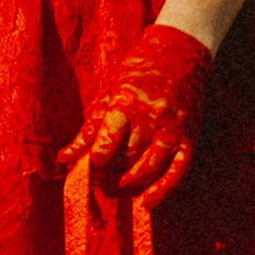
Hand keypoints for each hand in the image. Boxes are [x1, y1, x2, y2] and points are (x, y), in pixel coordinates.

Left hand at [87, 25, 212, 205]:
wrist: (181, 53)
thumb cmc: (137, 72)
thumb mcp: (109, 92)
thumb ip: (90, 128)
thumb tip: (63, 159)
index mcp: (126, 101)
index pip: (108, 141)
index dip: (97, 160)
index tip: (93, 165)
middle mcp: (152, 116)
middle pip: (126, 158)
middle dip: (111, 175)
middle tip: (102, 182)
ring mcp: (173, 128)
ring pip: (149, 168)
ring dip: (130, 184)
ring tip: (118, 188)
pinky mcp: (190, 138)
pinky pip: (177, 171)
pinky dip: (162, 190)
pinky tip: (147, 201)